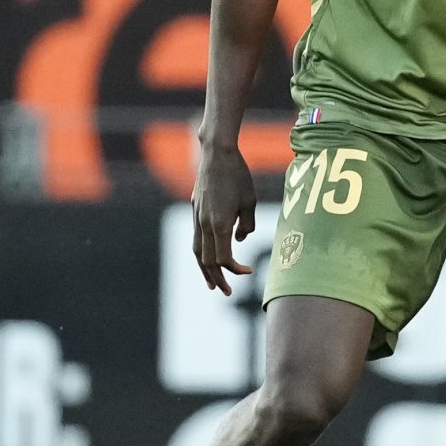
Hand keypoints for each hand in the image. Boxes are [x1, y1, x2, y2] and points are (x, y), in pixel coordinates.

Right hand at [191, 142, 257, 293]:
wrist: (217, 153)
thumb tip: (239, 241)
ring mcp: (197, 217)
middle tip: (226, 291)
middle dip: (217, 277)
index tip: (248, 271)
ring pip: (197, 251)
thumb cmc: (238, 176)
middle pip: (207, 260)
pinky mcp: (195, 210)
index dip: (234, 269)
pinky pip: (196, 238)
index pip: (223, 259)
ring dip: (204, 269)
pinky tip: (206, 257)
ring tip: (211, 283)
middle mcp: (205, 224)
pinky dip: (200, 253)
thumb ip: (247, 225)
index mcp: (220, 225)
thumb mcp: (250, 202)